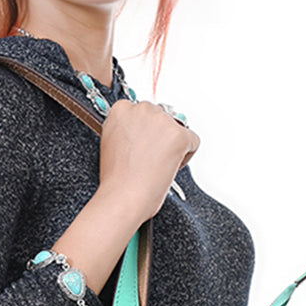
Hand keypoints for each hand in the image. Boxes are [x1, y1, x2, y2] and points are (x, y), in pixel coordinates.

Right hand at [97, 99, 199, 222]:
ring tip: (157, 166)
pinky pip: (193, 141)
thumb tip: (143, 135)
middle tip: (151, 159)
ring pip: (177, 127)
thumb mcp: (113, 144)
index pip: (141, 112)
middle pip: (161, 117)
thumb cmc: (116, 180)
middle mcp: (142, 109)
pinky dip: (186, 156)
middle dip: (159, 136)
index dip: (143, 132)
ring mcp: (162, 120)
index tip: (141, 146)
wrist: (123, 196)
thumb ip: (127, 132)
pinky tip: (169, 168)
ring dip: (172, 145)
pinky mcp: (180, 134)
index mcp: (121, 110)